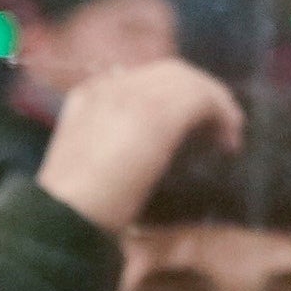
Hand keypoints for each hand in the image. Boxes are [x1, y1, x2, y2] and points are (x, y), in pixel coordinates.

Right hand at [33, 60, 248, 233]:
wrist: (60, 217)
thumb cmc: (65, 207)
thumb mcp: (83, 168)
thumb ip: (106, 147)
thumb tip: (137, 155)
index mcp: (86, 97)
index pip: (138, 81)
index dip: (166, 96)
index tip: (185, 123)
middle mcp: (110, 86)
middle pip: (166, 73)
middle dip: (195, 94)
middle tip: (214, 125)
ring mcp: (134, 93)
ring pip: (188, 80)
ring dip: (213, 103)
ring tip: (228, 134)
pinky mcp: (159, 109)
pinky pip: (204, 97)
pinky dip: (223, 114)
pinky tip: (230, 141)